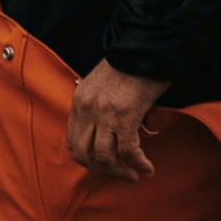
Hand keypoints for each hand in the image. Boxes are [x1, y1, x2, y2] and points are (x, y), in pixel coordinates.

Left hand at [67, 63, 168, 181]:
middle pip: (85, 154)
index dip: (88, 159)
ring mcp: (104, 114)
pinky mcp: (125, 116)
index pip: (73, 141)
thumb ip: (99, 105)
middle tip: (120, 174)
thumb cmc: (129, 63)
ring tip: (134, 175)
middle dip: (102, 171)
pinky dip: (138, 164)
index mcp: (80, 100)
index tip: (104, 164)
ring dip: (119, 173)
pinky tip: (147, 168)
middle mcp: (87, 109)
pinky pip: (128, 152)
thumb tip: (108, 130)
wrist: (143, 46)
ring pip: (104, 158)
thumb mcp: (103, 83)